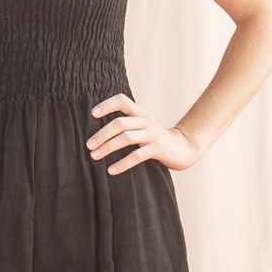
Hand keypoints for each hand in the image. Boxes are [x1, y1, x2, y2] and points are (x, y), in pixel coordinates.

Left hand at [85, 94, 200, 173]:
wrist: (183, 148)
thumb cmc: (154, 139)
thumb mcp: (141, 127)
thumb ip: (125, 125)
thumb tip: (96, 133)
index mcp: (140, 113)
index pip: (122, 100)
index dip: (107, 105)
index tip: (93, 114)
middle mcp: (145, 121)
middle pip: (120, 123)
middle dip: (102, 134)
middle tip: (88, 145)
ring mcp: (152, 135)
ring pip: (126, 138)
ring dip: (108, 147)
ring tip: (94, 156)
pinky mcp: (157, 149)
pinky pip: (136, 156)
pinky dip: (122, 164)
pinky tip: (111, 170)